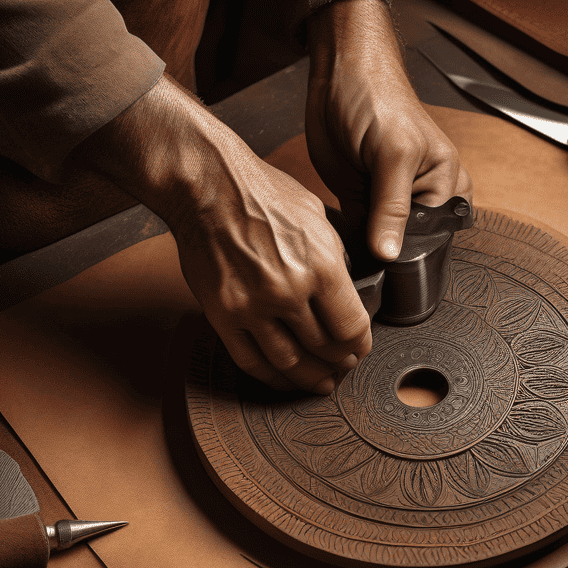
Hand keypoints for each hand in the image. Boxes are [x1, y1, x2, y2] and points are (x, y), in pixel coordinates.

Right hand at [70, 76, 370, 392]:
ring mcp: (252, 306)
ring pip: (290, 363)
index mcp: (321, 265)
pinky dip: (273, 377)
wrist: (207, 185)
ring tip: (320, 381)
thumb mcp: (319, 220)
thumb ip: (335, 262)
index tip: (359, 347)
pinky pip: (251, 361)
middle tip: (342, 365)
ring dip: (310, 378)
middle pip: (324, 349)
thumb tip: (347, 295)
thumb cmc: (262, 194)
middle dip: (339, 363)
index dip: (360, 345)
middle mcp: (288, 290)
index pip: (351, 327)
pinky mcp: (223, 314)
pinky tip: (284, 379)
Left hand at [306, 0, 472, 260]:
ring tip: (354, 241)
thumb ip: (392, 209)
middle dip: (388, 256)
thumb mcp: (393, 155)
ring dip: (366, 250)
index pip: (433, 242)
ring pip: (381, 246)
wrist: (338, 78)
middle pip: (408, 248)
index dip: (410, 257)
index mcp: (446, 189)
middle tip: (368, 253)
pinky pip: (358, 237)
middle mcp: (421, 201)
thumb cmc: (379, 100)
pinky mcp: (361, 205)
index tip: (388, 267)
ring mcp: (388, 205)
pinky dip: (350, 242)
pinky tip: (342, 238)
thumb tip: (390, 255)